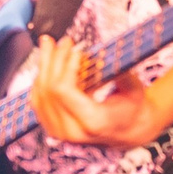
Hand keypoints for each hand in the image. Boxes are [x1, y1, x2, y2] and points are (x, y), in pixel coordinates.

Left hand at [28, 36, 167, 151]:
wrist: (127, 130)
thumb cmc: (131, 106)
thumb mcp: (134, 89)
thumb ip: (120, 73)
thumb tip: (103, 55)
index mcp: (93, 122)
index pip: (64, 90)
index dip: (65, 65)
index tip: (77, 49)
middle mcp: (73, 131)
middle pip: (49, 90)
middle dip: (54, 59)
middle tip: (64, 40)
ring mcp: (60, 133)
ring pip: (40, 94)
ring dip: (44, 65)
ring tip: (50, 44)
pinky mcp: (52, 129)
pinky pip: (37, 101)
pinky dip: (41, 79)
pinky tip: (46, 62)